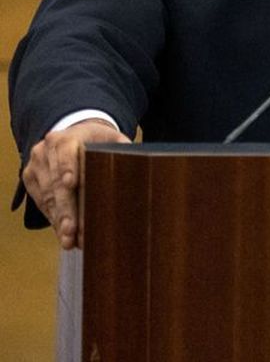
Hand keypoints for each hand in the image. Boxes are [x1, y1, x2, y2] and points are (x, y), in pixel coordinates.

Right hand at [21, 119, 128, 249]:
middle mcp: (46, 150)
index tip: (71, 183)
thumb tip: (137, 166)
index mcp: (67, 138)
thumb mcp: (113, 139)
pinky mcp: (30, 178)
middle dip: (65, 208)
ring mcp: (35, 165)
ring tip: (69, 239)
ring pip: (47, 196)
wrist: (75, 135)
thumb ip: (122, 150)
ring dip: (59, 220)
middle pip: (55, 182)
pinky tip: (63, 233)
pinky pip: (40, 202)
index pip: (66, 152)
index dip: (68, 168)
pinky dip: (53, 218)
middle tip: (72, 230)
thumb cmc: (99, 141)